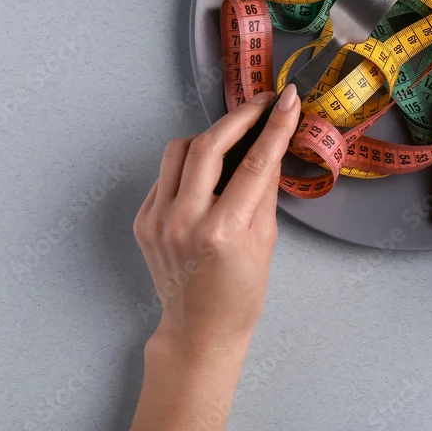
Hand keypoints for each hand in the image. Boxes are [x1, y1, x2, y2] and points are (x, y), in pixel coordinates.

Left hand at [133, 85, 299, 355]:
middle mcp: (183, 222)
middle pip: (208, 145)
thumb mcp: (265, 240)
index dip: (275, 127)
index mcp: (221, 232)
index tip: (289, 100)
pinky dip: (189, 165)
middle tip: (261, 103)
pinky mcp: (143, 220)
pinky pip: (166, 174)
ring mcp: (157, 220)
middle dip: (238, 117)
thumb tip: (272, 145)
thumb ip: (265, 190)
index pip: (254, 165)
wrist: (199, 329)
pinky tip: (208, 173)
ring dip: (209, 136)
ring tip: (234, 136)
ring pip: (179, 151)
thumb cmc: (240, 292)